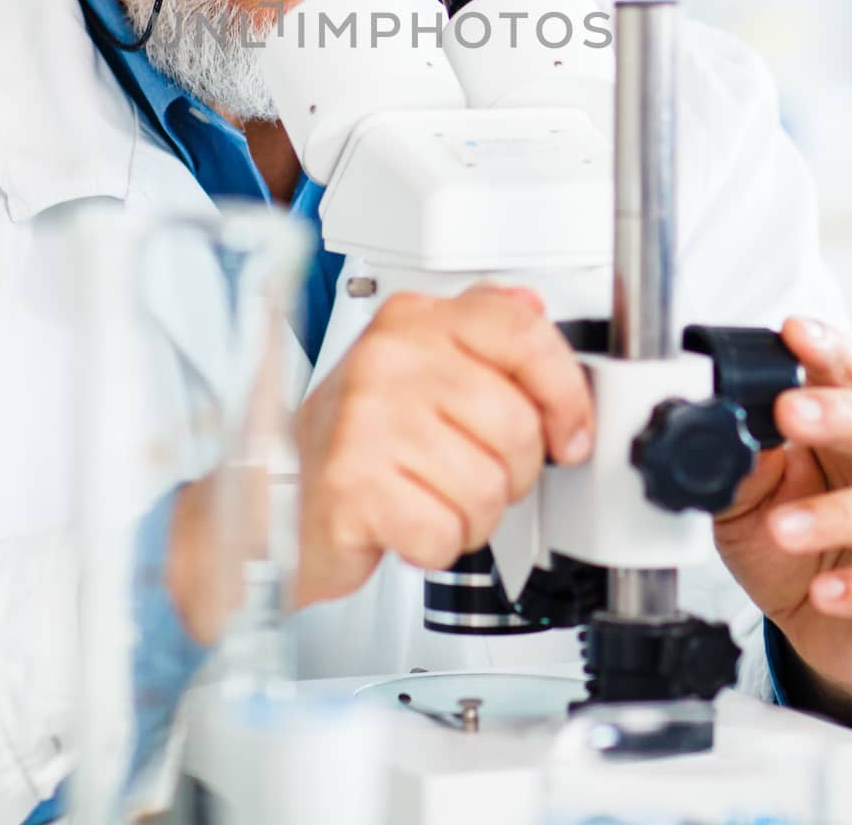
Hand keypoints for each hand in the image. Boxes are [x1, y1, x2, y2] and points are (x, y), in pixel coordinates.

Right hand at [290, 283, 594, 608]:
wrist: (281, 502)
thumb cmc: (361, 441)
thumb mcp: (422, 369)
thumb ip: (481, 332)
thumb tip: (532, 306)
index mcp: (415, 320)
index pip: (522, 332)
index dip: (565, 391)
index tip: (569, 432)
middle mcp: (390, 358)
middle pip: (517, 424)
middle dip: (510, 471)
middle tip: (470, 472)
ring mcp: (367, 418)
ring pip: (488, 485)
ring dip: (472, 515)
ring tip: (432, 497)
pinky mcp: (352, 483)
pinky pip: (446, 531)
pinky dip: (435, 545)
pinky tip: (406, 523)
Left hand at [712, 317, 851, 724]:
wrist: (823, 629)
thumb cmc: (790, 549)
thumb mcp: (745, 503)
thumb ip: (741, 465)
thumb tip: (723, 429)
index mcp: (849, 430)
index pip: (847, 375)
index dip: (825, 350)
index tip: (793, 332)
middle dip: (835, 414)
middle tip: (787, 412)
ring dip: (836, 514)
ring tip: (782, 527)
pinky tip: (827, 590)